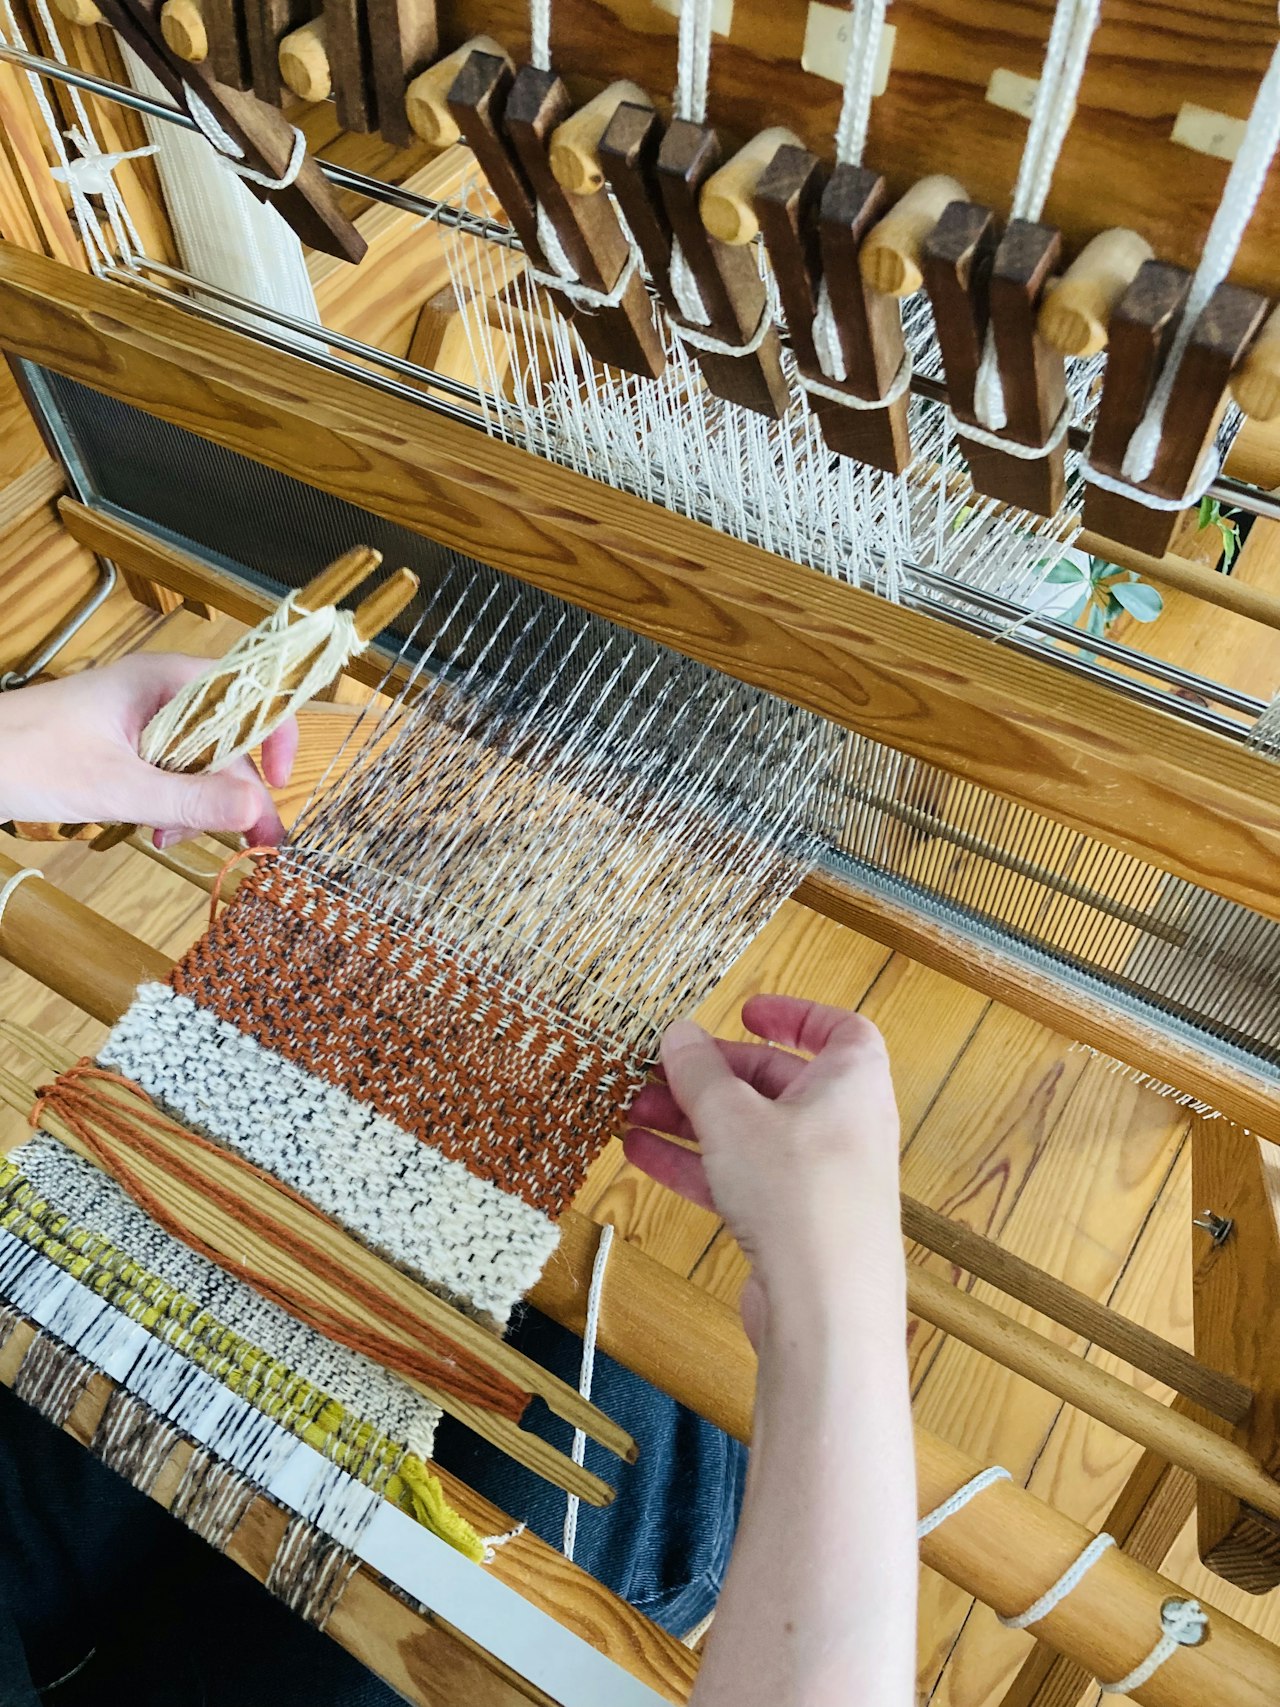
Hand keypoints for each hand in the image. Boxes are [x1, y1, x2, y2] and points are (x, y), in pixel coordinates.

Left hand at [0, 656, 297, 847]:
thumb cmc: (21, 755)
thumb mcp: (114, 785)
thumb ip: (189, 799)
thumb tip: (256, 811)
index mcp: (165, 681)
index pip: (251, 694)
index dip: (274, 737)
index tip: (277, 785)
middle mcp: (161, 695)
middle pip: (229, 739)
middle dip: (234, 792)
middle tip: (250, 842)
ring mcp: (143, 720)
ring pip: (201, 762)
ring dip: (199, 805)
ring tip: (169, 834)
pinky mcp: (126, 746)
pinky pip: (172, 774)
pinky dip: (172, 804)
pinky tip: (153, 827)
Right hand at [624, 995, 901, 1343]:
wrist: (826, 1307)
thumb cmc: (798, 1193)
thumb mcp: (732, 1117)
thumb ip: (699, 1072)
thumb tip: (679, 1034)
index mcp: (852, 1082)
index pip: (836, 1030)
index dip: (794, 1015)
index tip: (745, 1012)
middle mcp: (844, 1125)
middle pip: (775, 1082)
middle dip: (712, 1074)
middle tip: (658, 1069)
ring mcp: (820, 1178)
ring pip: (749, 1134)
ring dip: (691, 1120)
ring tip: (631, 1109)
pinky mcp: (795, 1224)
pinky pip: (741, 1179)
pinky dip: (697, 1164)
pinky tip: (641, 1155)